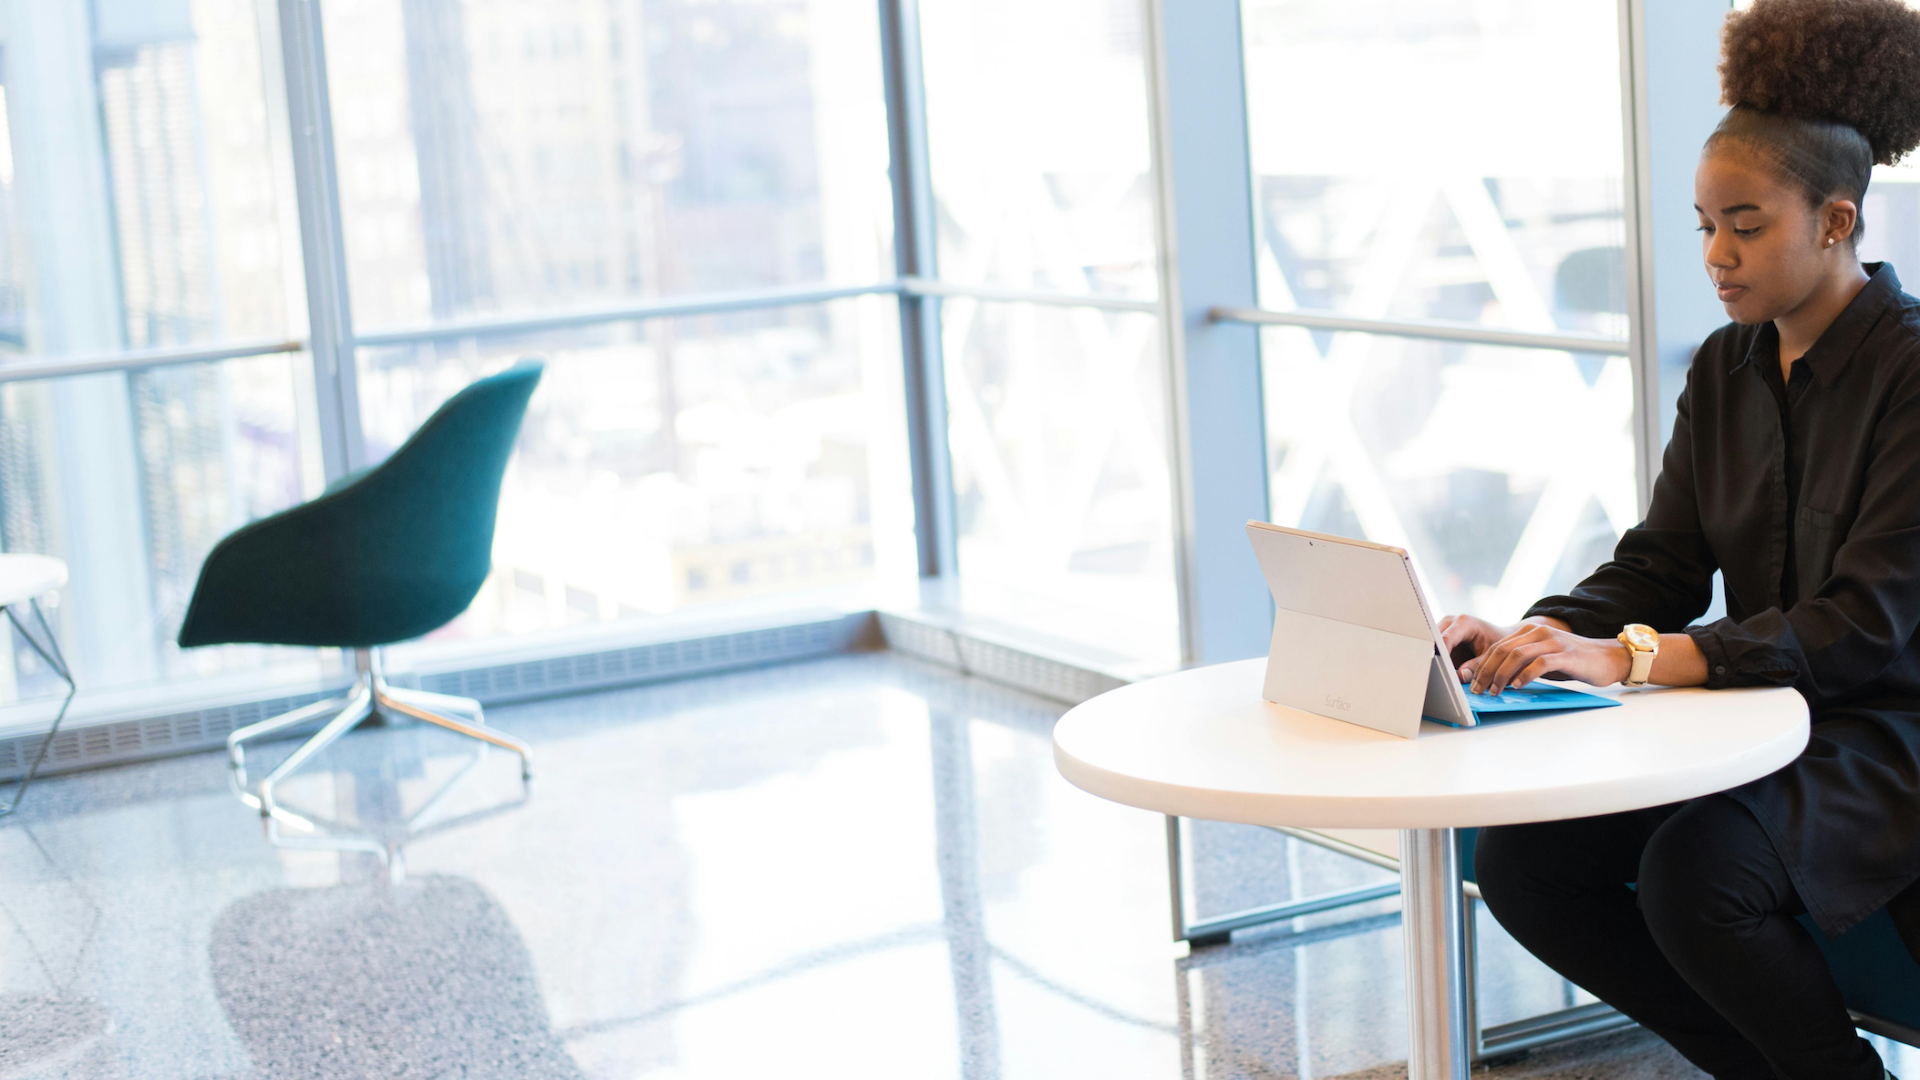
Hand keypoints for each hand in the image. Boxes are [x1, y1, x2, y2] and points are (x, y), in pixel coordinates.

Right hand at [1437, 614, 1510, 669]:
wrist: (1500, 636)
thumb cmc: (1498, 642)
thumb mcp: (1490, 656)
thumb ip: (1476, 666)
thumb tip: (1460, 676)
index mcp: (1464, 623)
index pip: (1445, 639)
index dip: (1441, 655)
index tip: (1440, 669)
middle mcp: (1451, 622)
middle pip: (1435, 641)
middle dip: (1436, 658)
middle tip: (1440, 675)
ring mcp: (1445, 629)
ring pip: (1433, 647)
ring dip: (1437, 660)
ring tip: (1444, 673)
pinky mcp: (1442, 637)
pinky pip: (1436, 651)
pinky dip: (1440, 661)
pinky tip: (1445, 670)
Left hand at [1459, 623, 1631, 694]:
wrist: (1608, 658)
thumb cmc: (1572, 662)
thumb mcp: (1542, 660)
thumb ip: (1521, 664)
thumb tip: (1495, 680)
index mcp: (1529, 632)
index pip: (1497, 647)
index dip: (1481, 665)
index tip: (1472, 683)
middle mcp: (1539, 633)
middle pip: (1502, 650)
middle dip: (1486, 671)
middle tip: (1479, 690)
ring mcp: (1553, 642)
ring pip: (1517, 655)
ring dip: (1502, 675)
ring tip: (1496, 690)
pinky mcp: (1566, 655)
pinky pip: (1540, 663)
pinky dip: (1525, 675)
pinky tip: (1518, 686)